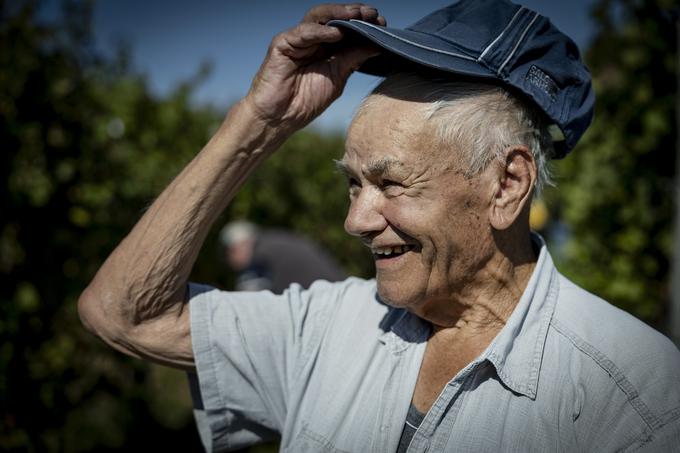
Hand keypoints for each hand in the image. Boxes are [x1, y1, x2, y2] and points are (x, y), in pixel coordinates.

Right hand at [244, 3, 384, 132]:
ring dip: (339, 14)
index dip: (364, 23)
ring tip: (358, 15)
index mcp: (326, 47)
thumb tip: (378, 44)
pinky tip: (337, 33)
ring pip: (319, 18)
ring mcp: (297, 40)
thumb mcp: (338, 77)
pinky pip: (303, 32)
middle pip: (334, 18)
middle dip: (355, 14)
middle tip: (373, 14)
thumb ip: (354, 59)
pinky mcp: (282, 44)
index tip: (383, 24)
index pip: (347, 28)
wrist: (280, 118)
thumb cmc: (305, 101)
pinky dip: (321, 32)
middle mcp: (312, 39)